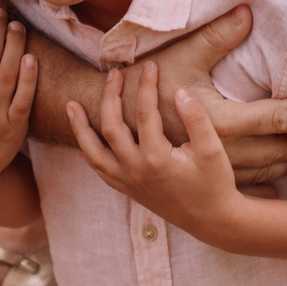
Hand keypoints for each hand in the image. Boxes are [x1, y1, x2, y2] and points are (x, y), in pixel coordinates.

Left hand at [68, 64, 244, 244]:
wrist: (212, 220)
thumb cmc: (215, 183)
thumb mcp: (213, 150)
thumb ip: (197, 119)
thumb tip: (180, 92)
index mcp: (156, 158)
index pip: (143, 112)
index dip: (146, 85)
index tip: (150, 65)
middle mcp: (136, 171)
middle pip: (110, 127)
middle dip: (110, 97)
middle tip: (113, 74)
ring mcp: (128, 183)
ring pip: (93, 153)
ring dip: (80, 128)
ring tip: (71, 105)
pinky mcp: (128, 190)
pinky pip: (100, 170)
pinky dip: (88, 152)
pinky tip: (84, 139)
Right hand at [127, 4, 286, 185]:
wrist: (113, 115)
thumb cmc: (148, 81)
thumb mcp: (182, 53)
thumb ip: (218, 36)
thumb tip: (249, 12)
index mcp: (220, 120)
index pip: (278, 116)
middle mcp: (222, 149)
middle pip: (280, 151)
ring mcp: (214, 166)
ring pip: (267, 172)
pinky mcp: (206, 172)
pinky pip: (249, 182)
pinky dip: (272, 179)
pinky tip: (285, 178)